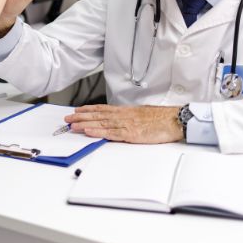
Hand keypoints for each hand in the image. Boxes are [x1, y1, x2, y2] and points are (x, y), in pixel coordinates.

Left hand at [64, 105, 182, 143]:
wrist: (174, 120)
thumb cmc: (161, 118)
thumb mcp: (142, 114)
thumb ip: (130, 117)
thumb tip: (120, 120)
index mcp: (126, 111)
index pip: (103, 109)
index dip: (88, 109)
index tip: (77, 110)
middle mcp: (123, 116)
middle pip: (98, 115)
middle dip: (81, 117)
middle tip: (67, 118)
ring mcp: (126, 124)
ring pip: (101, 123)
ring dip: (85, 124)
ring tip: (72, 125)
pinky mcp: (131, 134)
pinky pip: (111, 133)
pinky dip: (98, 132)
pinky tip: (88, 132)